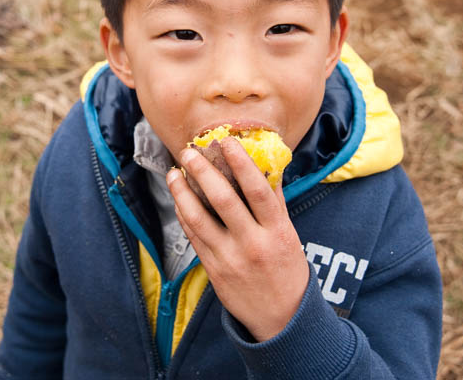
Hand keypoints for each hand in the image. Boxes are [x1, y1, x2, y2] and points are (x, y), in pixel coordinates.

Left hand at [167, 137, 308, 341]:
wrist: (282, 319)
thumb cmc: (288, 270)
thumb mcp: (289, 235)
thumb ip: (275, 202)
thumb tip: (266, 166)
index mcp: (277, 231)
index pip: (257, 190)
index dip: (240, 163)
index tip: (226, 142)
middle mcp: (253, 244)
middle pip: (223, 200)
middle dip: (203, 172)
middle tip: (189, 152)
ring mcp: (230, 258)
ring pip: (199, 219)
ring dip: (182, 193)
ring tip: (173, 173)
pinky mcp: (213, 270)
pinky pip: (193, 237)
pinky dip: (184, 215)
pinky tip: (178, 200)